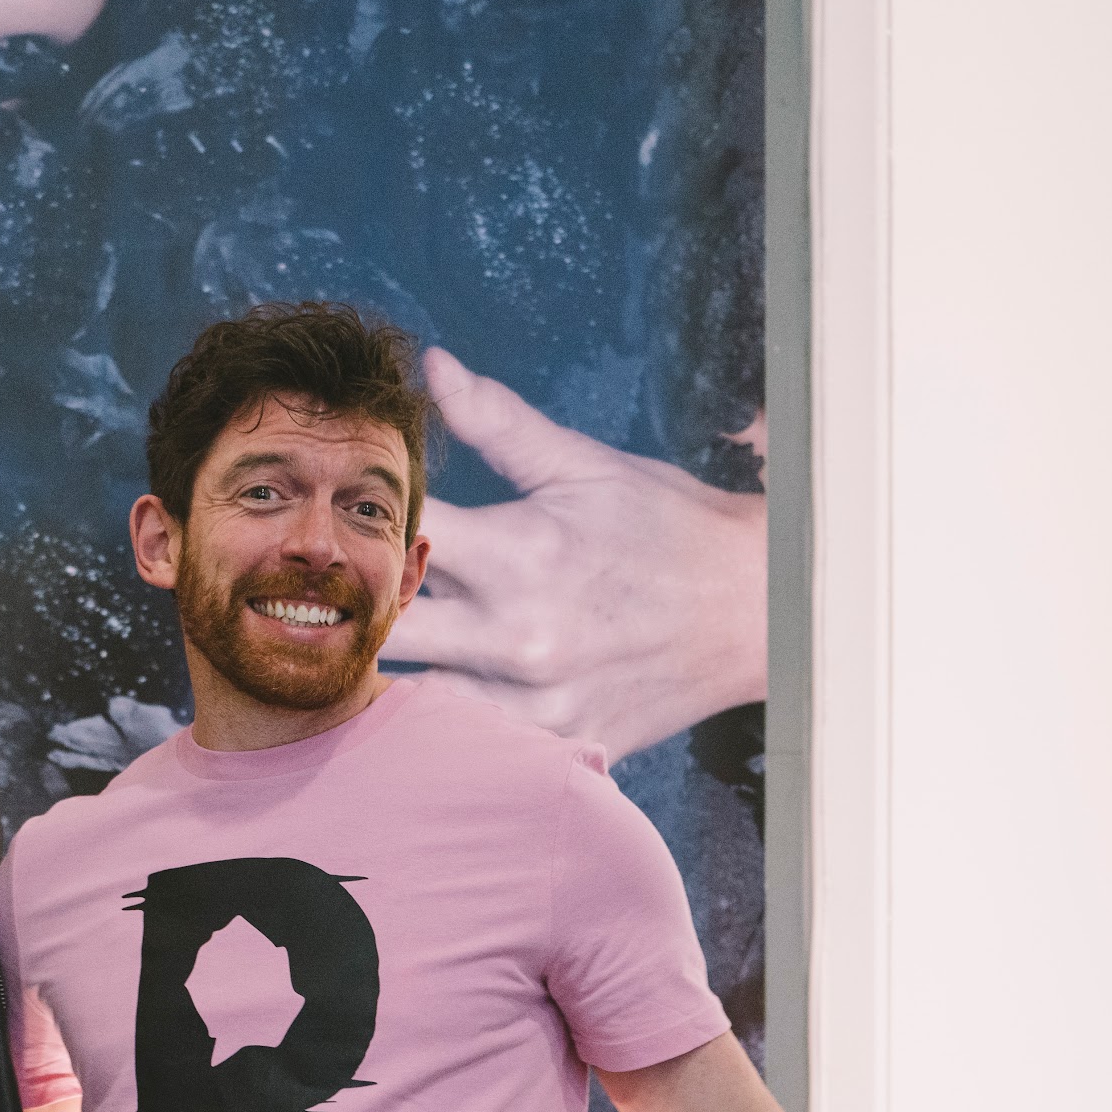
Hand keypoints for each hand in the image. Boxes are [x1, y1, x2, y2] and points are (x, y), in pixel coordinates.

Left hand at [386, 347, 766, 757]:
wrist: (760, 609)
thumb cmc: (668, 527)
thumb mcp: (584, 465)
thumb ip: (497, 423)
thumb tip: (432, 367)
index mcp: (522, 553)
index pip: (404, 537)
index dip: (368, 523)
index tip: (359, 518)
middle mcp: (521, 636)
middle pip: (389, 627)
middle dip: (363, 602)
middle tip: (351, 586)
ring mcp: (538, 701)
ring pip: (414, 697)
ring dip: (394, 669)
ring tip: (388, 640)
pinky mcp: (557, 744)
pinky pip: (470, 742)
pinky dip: (445, 719)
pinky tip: (440, 690)